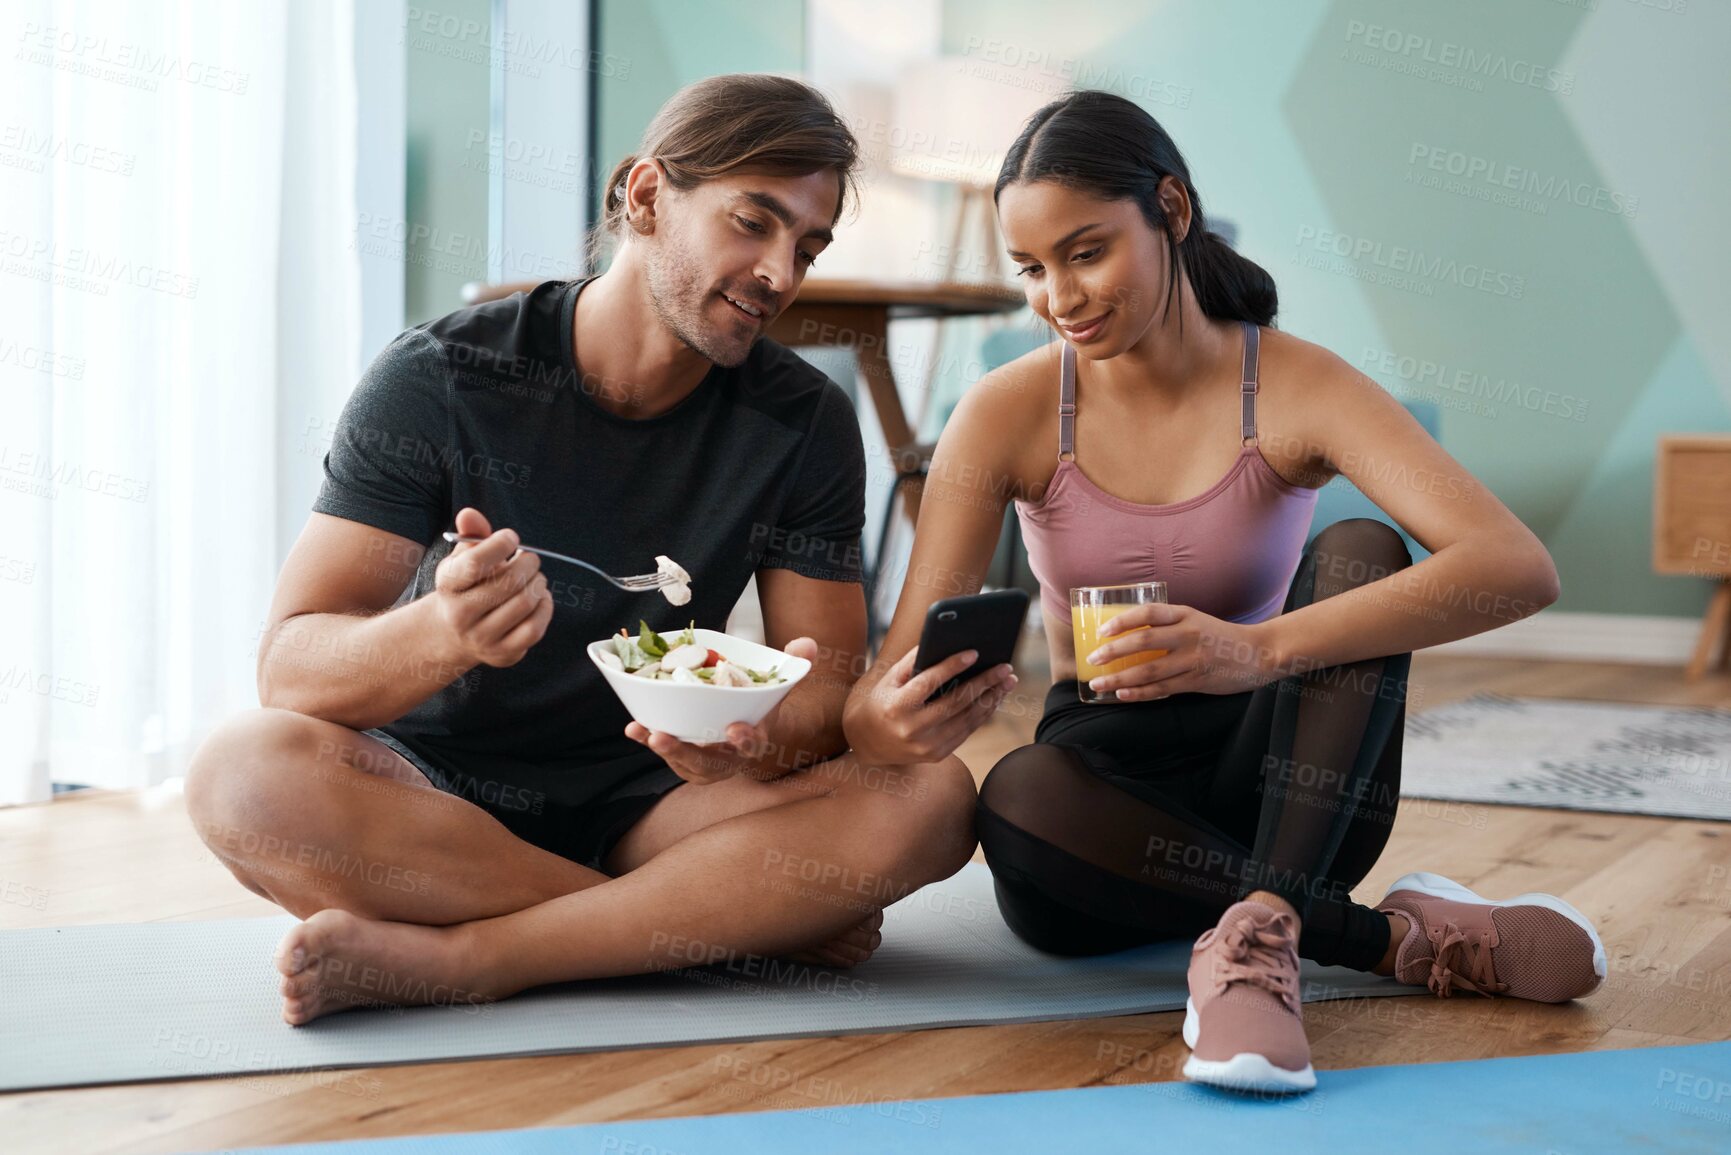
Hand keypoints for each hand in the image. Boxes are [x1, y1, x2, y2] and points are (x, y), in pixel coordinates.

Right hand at [431, 507, 552, 667]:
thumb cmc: (465, 587)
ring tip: (534, 577)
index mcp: (447, 586)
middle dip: (528, 564)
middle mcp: (460, 615)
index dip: (501, 544)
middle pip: (508, 583)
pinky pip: (534, 628)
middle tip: (530, 559)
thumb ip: (470, 535)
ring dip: (538, 583)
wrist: (454, 633)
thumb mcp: (462, 559)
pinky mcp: (502, 654)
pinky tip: (540, 597)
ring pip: (524, 603)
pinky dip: (545, 607)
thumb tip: (470, 514)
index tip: (511, 539)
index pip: (476, 563)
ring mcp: (481, 638)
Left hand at [625, 638, 819, 784]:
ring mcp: (706, 764)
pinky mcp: (686, 761)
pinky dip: (649, 740)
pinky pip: (667, 752)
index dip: (745, 739)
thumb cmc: (762, 706)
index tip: (734, 728)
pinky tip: (634, 727)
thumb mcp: (780, 686)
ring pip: (684, 761)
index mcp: (755, 740)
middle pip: (709, 761)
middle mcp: (730, 759)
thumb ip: (794, 665)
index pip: (752, 745)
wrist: (749, 729)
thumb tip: (807, 644)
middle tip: (663, 737)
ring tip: (645, 731)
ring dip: (664, 748)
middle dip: (686, 752)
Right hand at [845, 645, 1016, 766]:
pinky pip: (966, 731)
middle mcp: (912, 730)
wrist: (867, 743)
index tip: (974, 653)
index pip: (929, 683)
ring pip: (967, 719)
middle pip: (956, 702)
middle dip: (985, 682)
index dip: (953, 666)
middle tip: (1005, 667)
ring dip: (991, 698)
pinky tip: (994, 697)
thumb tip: (944, 643)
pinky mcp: (937, 755)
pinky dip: (983, 713)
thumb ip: (913, 661)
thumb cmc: (881, 701)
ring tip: (1008, 681)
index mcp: (897, 707)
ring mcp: (926, 746)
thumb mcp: (888, 679)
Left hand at [1083, 603, 1283, 699]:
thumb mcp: (1195, 620)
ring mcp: (1192, 659)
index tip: (1102, 631)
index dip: (1123, 621)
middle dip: (1113, 652)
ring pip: (1149, 671)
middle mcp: (1188, 635)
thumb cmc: (1220, 636)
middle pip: (1143, 642)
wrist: (1258, 652)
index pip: (1148, 613)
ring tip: (1099, 684)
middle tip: (1092, 660)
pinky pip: (1162, 689)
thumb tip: (1128, 635)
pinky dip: (1140, 693)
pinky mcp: (1197, 681)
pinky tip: (1123, 695)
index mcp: (1185, 615)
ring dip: (1120, 679)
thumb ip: (1168, 625)